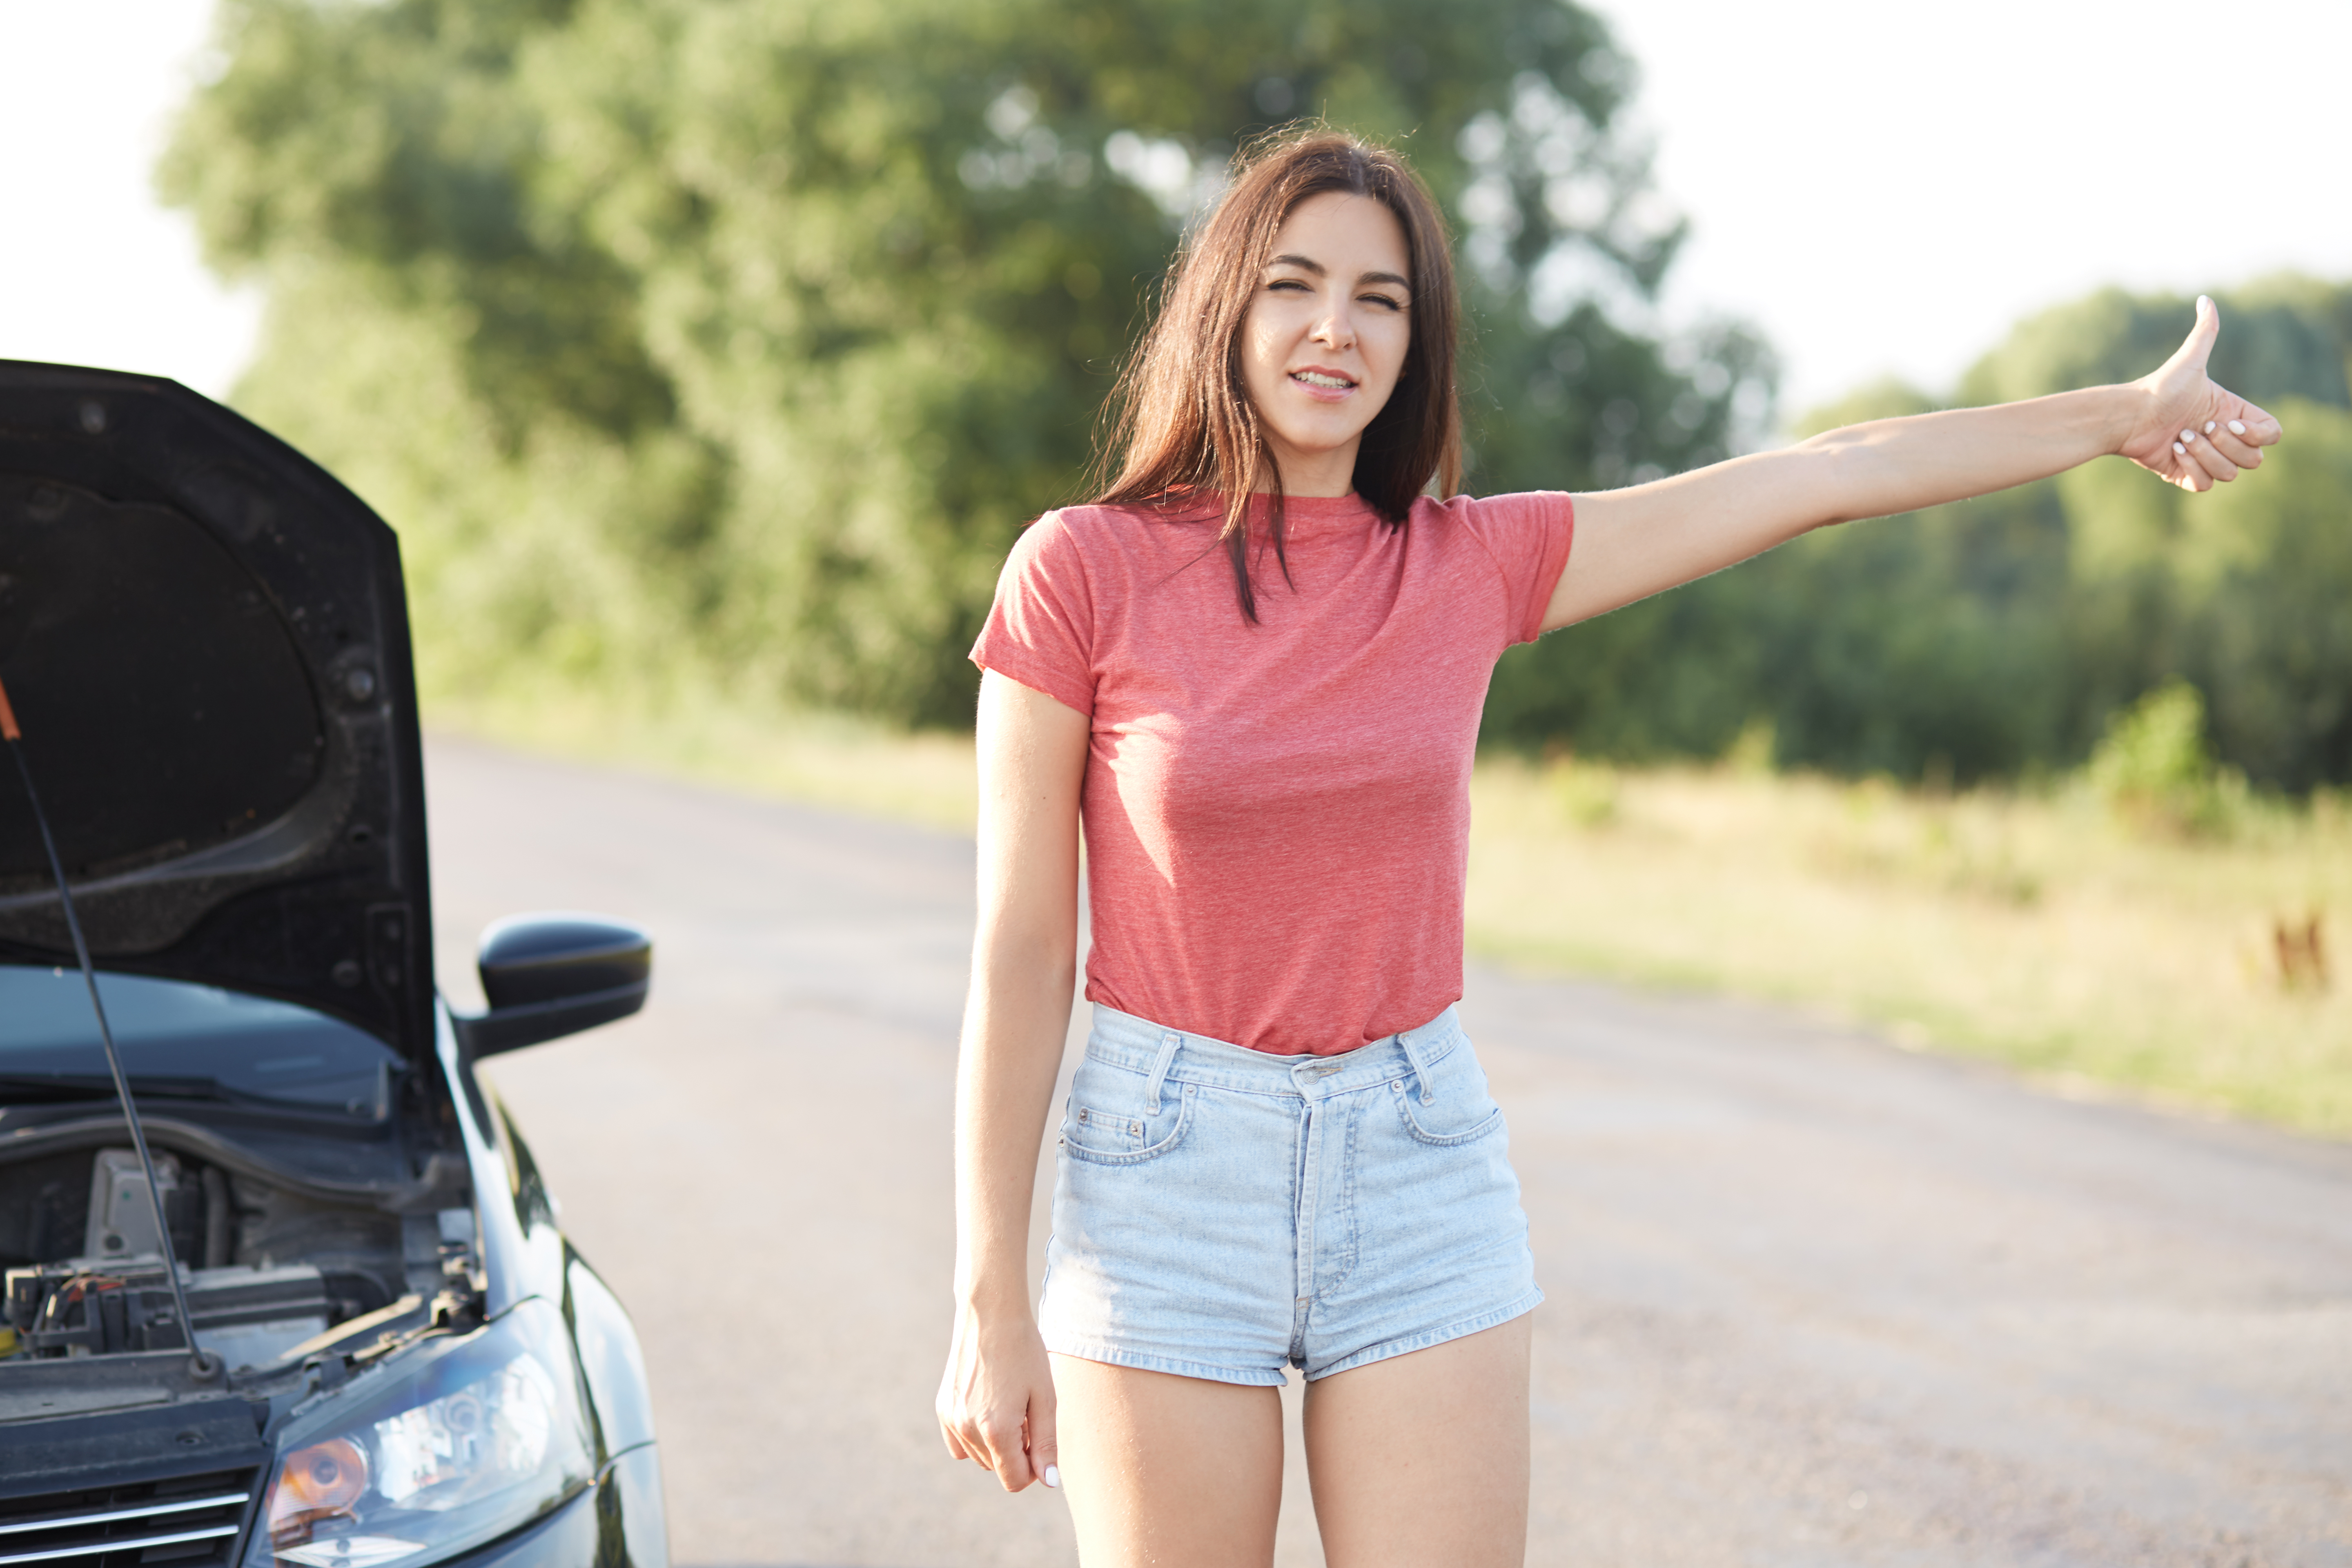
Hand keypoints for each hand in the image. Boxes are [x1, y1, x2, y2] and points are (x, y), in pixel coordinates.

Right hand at [936, 1300, 1059, 1492]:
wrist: (990, 1314)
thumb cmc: (1024, 1352)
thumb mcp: (1044, 1398)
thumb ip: (1045, 1444)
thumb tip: (1049, 1481)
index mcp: (997, 1429)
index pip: (1014, 1480)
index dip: (1033, 1468)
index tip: (1039, 1440)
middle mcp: (968, 1428)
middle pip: (997, 1469)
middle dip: (1016, 1454)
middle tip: (1026, 1416)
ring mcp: (951, 1419)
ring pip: (979, 1457)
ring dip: (996, 1444)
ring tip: (1009, 1407)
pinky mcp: (942, 1408)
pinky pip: (959, 1444)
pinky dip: (974, 1437)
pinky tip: (987, 1409)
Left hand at [2119, 296, 2283, 490]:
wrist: (2129, 414)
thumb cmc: (2160, 388)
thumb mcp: (2189, 361)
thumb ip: (2205, 332)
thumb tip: (2205, 299)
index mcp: (2234, 415)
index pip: (2271, 434)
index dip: (2256, 434)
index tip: (2228, 421)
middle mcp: (2224, 438)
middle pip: (2254, 460)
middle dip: (2226, 445)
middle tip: (2198, 427)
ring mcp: (2207, 458)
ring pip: (2230, 474)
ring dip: (2206, 456)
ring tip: (2181, 438)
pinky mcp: (2186, 476)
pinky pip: (2205, 486)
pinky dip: (2192, 470)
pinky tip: (2174, 452)